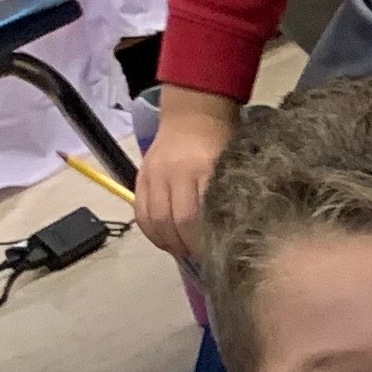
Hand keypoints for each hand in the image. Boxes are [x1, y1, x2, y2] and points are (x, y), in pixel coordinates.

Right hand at [135, 86, 240, 260]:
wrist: (194, 114)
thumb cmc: (222, 143)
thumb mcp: (231, 167)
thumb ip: (226, 197)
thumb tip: (225, 235)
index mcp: (202, 170)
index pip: (196, 216)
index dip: (202, 242)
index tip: (213, 254)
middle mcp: (174, 172)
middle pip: (174, 221)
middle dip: (186, 246)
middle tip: (199, 257)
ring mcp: (154, 174)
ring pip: (154, 219)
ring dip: (168, 241)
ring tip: (181, 250)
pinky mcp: (141, 176)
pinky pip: (140, 211)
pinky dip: (150, 231)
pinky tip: (164, 240)